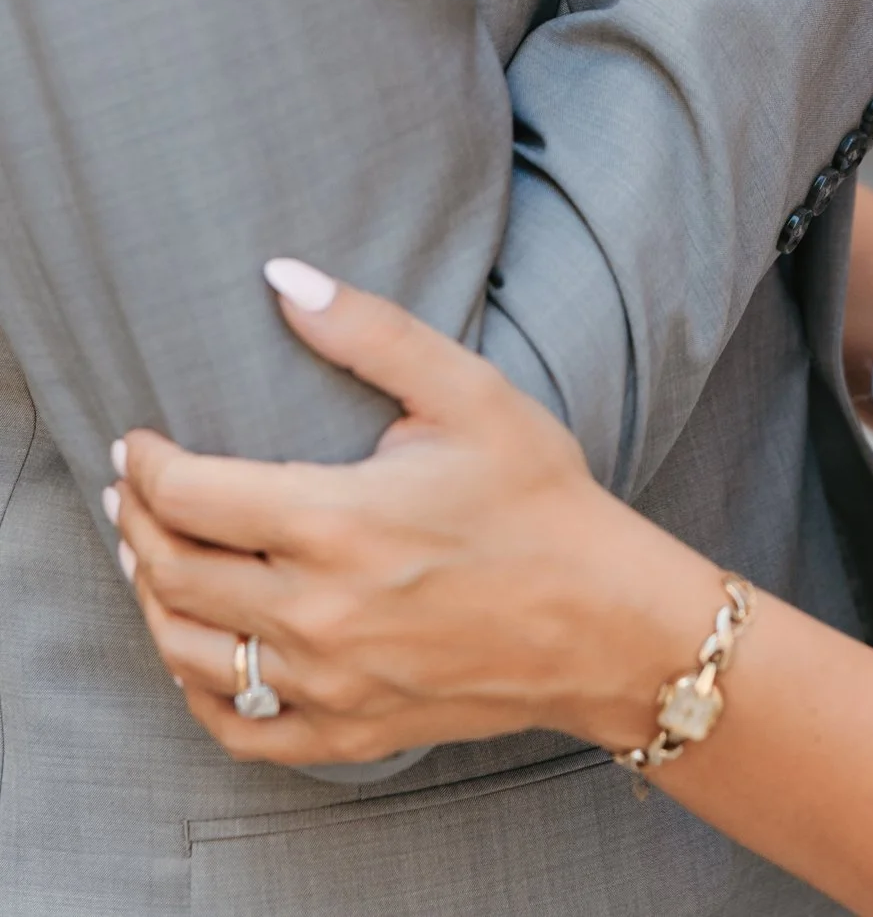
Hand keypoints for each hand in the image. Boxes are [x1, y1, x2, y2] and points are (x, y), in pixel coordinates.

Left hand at [111, 267, 718, 766]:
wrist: (606, 619)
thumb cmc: (541, 499)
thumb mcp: (467, 392)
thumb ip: (368, 331)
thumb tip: (282, 276)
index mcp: (336, 522)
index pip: (192, 495)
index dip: (148, 464)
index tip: (139, 440)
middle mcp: (316, 611)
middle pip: (173, 572)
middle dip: (137, 522)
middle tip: (131, 489)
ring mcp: (327, 682)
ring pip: (189, 652)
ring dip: (151, 600)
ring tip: (148, 557)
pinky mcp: (347, 730)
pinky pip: (237, 728)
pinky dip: (196, 689)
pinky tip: (197, 652)